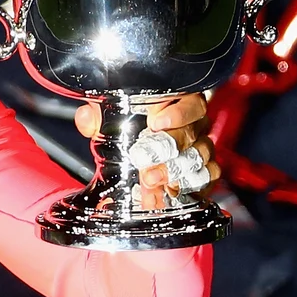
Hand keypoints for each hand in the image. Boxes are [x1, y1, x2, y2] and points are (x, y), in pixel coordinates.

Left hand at [75, 94, 218, 211]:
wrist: (140, 154)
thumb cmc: (131, 126)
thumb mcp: (110, 116)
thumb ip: (98, 115)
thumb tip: (87, 119)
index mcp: (177, 103)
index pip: (190, 103)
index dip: (177, 113)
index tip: (155, 122)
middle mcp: (194, 125)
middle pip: (191, 134)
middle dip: (166, 148)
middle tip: (143, 159)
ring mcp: (201, 148)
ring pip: (199, 157)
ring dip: (174, 171)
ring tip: (151, 181)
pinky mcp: (203, 172)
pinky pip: (208, 177)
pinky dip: (191, 186)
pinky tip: (171, 193)